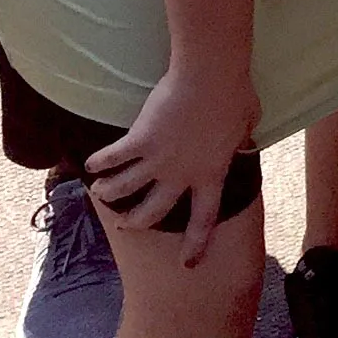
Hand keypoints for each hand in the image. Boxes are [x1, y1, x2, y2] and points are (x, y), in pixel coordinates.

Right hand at [81, 60, 258, 267]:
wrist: (211, 74)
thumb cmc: (234, 93)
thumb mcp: (248, 122)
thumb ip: (241, 140)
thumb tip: (244, 144)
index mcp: (211, 172)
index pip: (205, 216)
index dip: (196, 242)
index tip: (187, 263)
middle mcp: (181, 174)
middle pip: (154, 211)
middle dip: (137, 221)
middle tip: (126, 223)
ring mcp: (157, 159)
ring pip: (125, 189)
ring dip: (110, 194)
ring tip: (101, 193)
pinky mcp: (138, 140)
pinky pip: (112, 158)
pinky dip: (98, 163)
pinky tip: (90, 165)